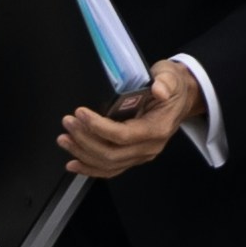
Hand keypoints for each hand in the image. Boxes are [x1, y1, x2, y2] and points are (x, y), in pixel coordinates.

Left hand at [59, 57, 201, 179]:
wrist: (180, 99)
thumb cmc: (172, 87)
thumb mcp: (171, 77)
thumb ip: (165, 82)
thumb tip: (159, 90)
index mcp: (157, 129)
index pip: (124, 136)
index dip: (99, 127)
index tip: (81, 114)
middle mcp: (149, 147)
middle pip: (112, 154)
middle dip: (85, 140)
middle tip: (68, 123)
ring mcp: (140, 155)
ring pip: (108, 164)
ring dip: (82, 154)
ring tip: (64, 139)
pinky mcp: (132, 157)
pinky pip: (110, 169)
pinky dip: (90, 168)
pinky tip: (74, 163)